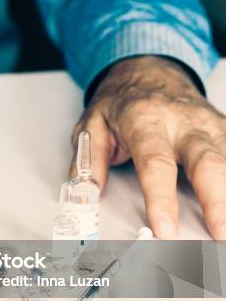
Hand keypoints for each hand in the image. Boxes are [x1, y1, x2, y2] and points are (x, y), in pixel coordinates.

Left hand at [71, 56, 225, 238]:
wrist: (148, 68)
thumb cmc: (120, 101)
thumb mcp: (91, 125)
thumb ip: (89, 163)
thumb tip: (87, 197)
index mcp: (144, 119)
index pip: (155, 164)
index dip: (161, 199)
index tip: (165, 227)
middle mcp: (182, 120)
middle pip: (206, 162)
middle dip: (216, 200)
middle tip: (219, 232)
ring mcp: (207, 123)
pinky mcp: (222, 128)